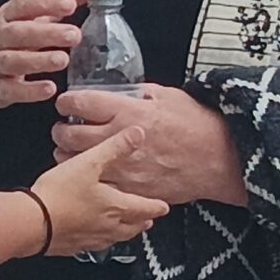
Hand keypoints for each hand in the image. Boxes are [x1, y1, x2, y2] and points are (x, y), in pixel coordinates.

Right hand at [0, 0, 105, 109]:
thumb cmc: (12, 34)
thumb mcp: (36, 13)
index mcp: (10, 14)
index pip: (24, 3)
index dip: (46, 2)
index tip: (71, 2)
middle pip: (18, 32)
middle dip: (46, 33)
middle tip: (74, 35)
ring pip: (11, 60)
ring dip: (37, 61)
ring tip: (63, 60)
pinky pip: (8, 91)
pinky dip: (27, 91)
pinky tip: (49, 89)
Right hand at [29, 130, 170, 256]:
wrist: (32, 223)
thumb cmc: (60, 194)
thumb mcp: (89, 162)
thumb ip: (114, 148)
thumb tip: (137, 134)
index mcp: (116, 206)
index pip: (145, 208)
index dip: (156, 206)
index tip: (164, 206)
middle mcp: (107, 226)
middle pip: (132, 226)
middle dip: (142, 221)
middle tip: (149, 220)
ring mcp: (91, 238)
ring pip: (115, 237)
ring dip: (125, 232)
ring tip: (127, 229)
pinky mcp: (73, 246)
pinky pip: (93, 244)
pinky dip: (100, 239)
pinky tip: (93, 236)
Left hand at [52, 84, 247, 208]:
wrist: (220, 160)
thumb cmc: (198, 126)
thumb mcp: (169, 96)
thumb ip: (140, 93)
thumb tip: (123, 91)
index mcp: (128, 112)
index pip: (81, 103)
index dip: (67, 102)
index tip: (66, 102)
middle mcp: (120, 140)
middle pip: (69, 135)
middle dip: (60, 130)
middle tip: (62, 127)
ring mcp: (123, 168)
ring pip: (77, 163)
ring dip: (68, 155)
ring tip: (71, 150)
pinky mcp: (130, 188)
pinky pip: (97, 184)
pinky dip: (90, 177)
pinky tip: (93, 172)